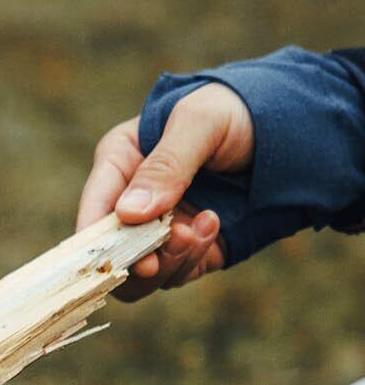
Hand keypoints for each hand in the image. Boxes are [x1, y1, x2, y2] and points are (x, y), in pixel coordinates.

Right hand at [77, 82, 254, 300]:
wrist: (293, 128)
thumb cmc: (238, 109)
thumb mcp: (201, 121)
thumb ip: (165, 165)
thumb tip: (128, 215)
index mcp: (119, 165)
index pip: (91, 214)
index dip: (98, 242)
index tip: (125, 253)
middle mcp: (130, 205)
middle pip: (110, 256)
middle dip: (140, 258)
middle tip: (175, 241)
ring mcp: (158, 232)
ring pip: (140, 276)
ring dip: (170, 261)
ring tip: (201, 229)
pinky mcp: (186, 252)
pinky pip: (174, 275)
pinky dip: (191, 260)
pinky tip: (213, 225)